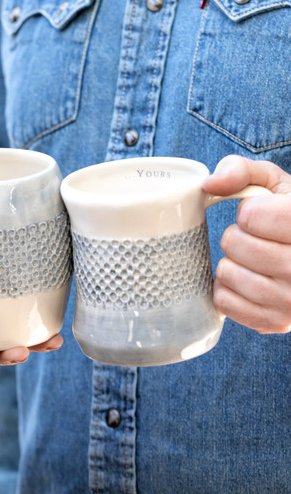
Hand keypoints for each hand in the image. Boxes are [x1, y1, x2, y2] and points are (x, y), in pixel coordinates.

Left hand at [203, 155, 290, 333]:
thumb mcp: (275, 185)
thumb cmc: (288, 218)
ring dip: (231, 263)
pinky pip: (225, 302)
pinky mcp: (277, 322)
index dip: (250, 213)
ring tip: (254, 261)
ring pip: (228, 273)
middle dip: (238, 236)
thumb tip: (209, 184)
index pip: (251, 216)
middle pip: (235, 244)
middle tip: (257, 240)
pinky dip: (227, 289)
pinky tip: (248, 281)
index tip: (264, 217)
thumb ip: (242, 171)